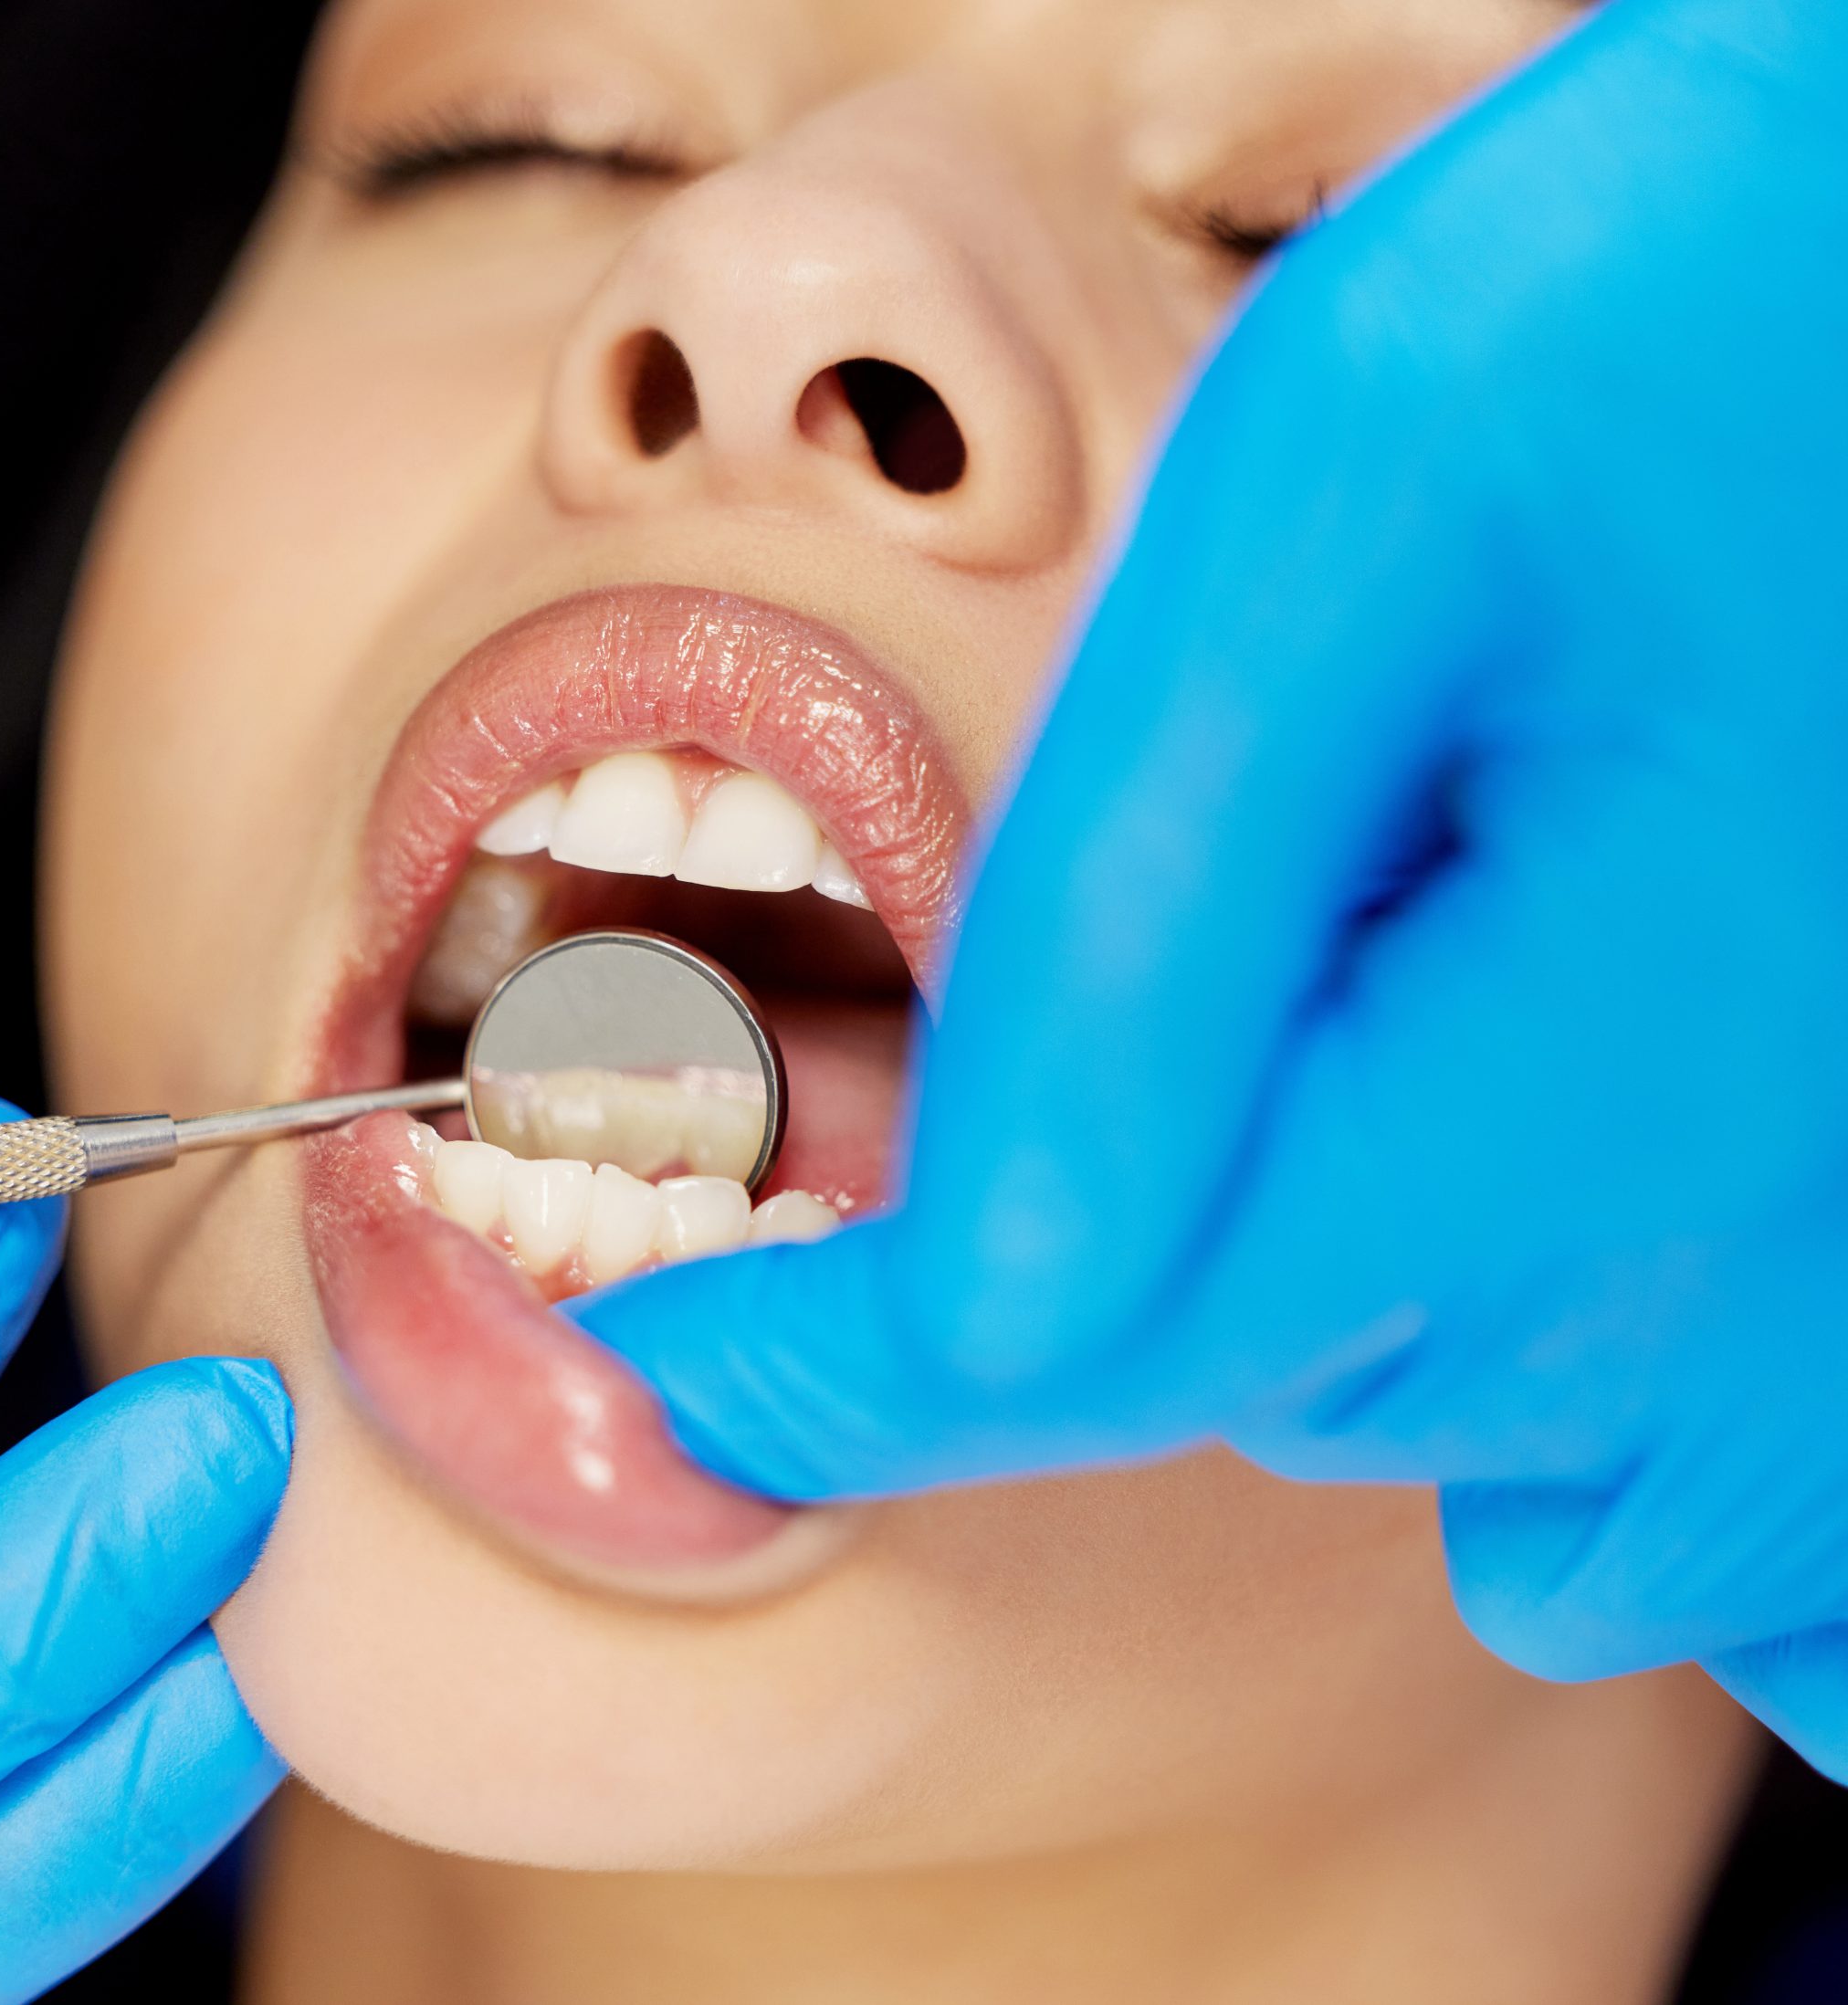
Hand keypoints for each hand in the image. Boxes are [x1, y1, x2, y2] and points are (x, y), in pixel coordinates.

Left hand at [573, 0, 1847, 1778]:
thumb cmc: (1693, 311)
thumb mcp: (1340, 506)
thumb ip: (1138, 902)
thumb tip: (974, 1278)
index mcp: (1533, 1102)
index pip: (1060, 1348)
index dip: (810, 1369)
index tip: (659, 1363)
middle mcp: (1714, 1295)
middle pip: (1215, 1356)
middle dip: (1073, 1220)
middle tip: (1100, 954)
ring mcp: (1823, 1348)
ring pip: (1401, 1421)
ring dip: (1296, 1265)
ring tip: (1363, 978)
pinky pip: (1643, 1520)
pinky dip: (1525, 1388)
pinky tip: (1527, 1189)